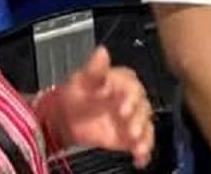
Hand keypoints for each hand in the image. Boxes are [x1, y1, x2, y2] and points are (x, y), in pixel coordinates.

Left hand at [36, 47, 153, 166]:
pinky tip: (140, 158)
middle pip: (143, 108)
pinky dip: (143, 151)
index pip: (133, 87)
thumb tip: (101, 52)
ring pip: (146, 126)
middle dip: (138, 119)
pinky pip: (143, 142)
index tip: (123, 106)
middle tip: (131, 129)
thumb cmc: (76, 94)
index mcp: (123, 82)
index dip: (130, 97)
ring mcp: (133, 118)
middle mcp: (132, 99)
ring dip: (144, 136)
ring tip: (138, 146)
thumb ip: (94, 69)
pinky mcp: (131, 136)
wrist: (65, 118)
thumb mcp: (82, 80)